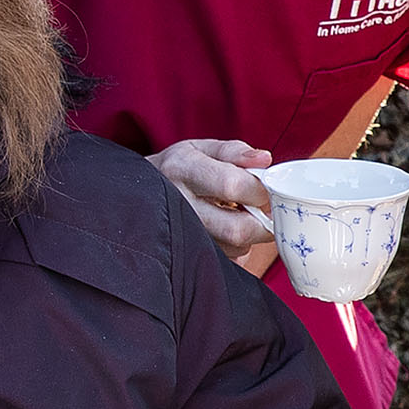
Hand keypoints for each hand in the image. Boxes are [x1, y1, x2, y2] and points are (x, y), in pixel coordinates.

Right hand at [155, 138, 279, 276]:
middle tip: (264, 211)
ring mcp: (181, 234)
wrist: (141, 194)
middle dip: (261, 222)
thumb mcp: (202, 150)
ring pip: (234, 247)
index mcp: (182, 169)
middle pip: (236, 228)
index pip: (232, 185)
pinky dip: (237, 246)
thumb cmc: (179, 169)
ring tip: (240, 216)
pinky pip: (227, 258)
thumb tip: (265, 159)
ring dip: (249, 235)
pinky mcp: (187, 254)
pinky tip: (226, 229)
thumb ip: (235, 152)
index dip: (259, 191)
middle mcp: (178, 204)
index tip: (266, 190)